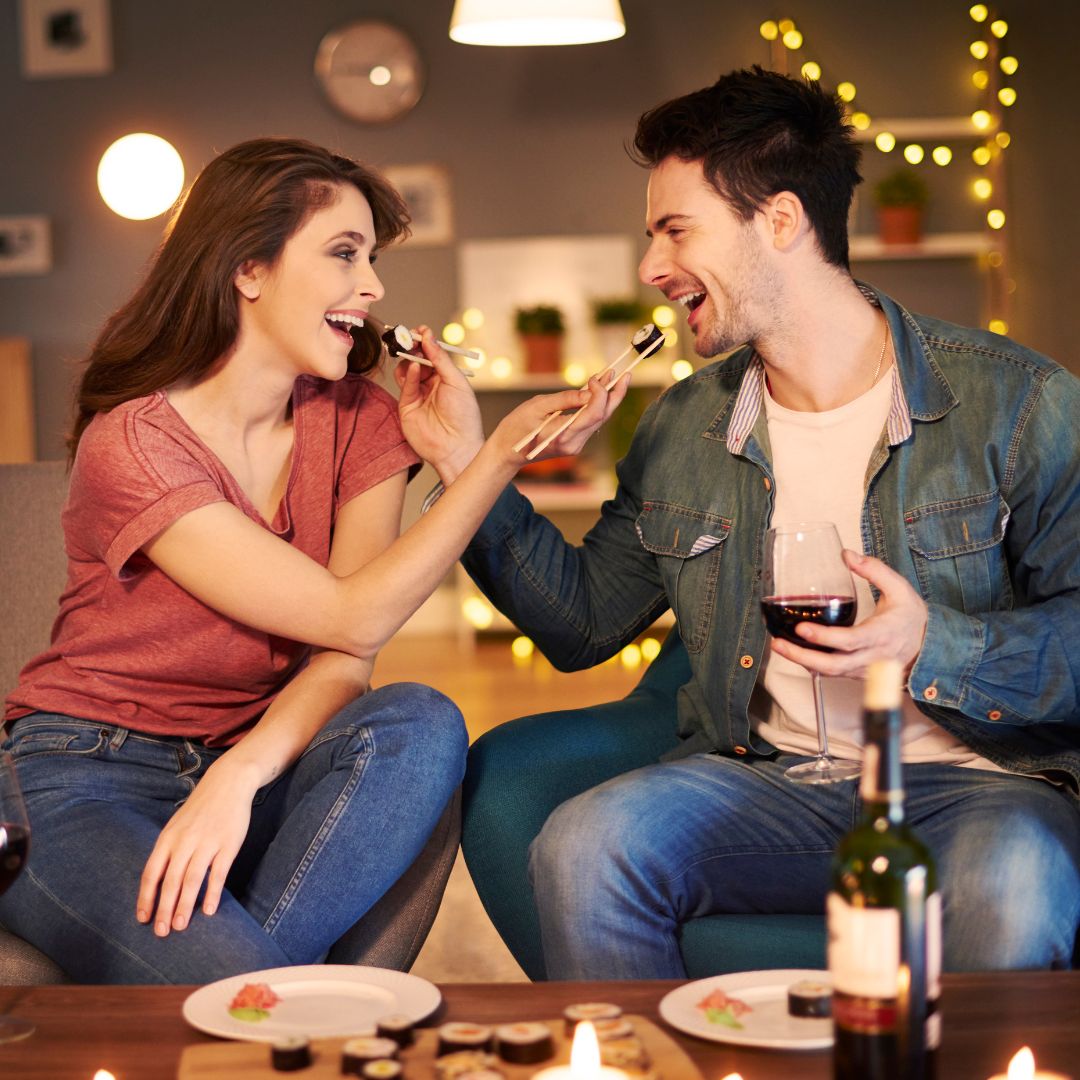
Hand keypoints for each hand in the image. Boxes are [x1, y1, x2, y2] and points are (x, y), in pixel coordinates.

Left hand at [136, 761, 256, 935]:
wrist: (228, 783)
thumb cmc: (200, 808)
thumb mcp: (176, 825)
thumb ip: (168, 850)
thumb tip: (158, 881)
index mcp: (168, 838)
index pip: (152, 873)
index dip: (146, 898)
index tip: (143, 918)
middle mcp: (184, 841)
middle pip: (170, 881)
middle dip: (164, 909)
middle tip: (161, 932)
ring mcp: (207, 842)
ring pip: (192, 880)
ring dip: (184, 905)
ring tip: (180, 926)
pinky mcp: (228, 844)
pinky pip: (218, 873)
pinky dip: (212, 893)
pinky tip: (208, 910)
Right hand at [395, 326, 484, 481]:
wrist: (456, 447)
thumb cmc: (464, 417)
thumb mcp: (456, 382)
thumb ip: (441, 359)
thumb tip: (428, 336)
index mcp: (446, 378)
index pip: (432, 354)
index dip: (426, 342)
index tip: (420, 330)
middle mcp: (431, 384)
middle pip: (417, 359)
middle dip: (413, 346)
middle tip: (409, 336)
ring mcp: (418, 394)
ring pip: (407, 370)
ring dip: (409, 358)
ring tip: (411, 352)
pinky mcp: (406, 406)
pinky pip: (405, 385)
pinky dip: (409, 374)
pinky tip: (415, 367)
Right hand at [494, 372, 630, 461]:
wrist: (507, 451)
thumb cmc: (517, 426)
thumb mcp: (537, 406)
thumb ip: (565, 399)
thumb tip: (591, 392)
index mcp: (564, 436)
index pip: (594, 414)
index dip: (600, 393)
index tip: (595, 377)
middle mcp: (574, 444)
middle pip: (603, 418)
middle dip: (615, 394)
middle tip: (626, 374)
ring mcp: (575, 445)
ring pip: (599, 420)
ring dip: (607, 398)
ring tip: (613, 376)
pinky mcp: (574, 443)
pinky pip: (590, 422)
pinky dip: (596, 405)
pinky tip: (599, 390)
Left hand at [769, 549, 927, 681]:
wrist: (929, 646)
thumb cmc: (912, 617)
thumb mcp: (899, 588)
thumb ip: (874, 570)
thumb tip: (847, 554)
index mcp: (882, 634)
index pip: (850, 640)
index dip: (825, 637)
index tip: (803, 628)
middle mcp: (873, 656)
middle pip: (833, 664)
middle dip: (802, 657)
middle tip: (778, 644)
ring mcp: (865, 670)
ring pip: (830, 673)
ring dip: (802, 662)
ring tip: (779, 646)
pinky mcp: (859, 674)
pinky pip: (832, 674)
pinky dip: (812, 666)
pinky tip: (795, 653)